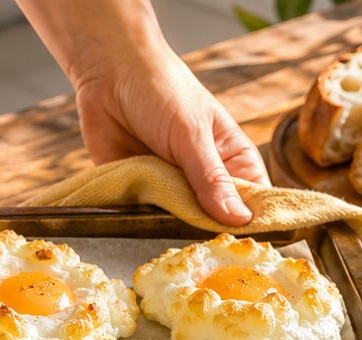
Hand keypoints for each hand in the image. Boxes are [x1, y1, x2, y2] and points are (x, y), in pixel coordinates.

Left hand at [73, 51, 268, 226]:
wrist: (109, 72)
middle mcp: (203, 178)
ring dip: (170, 225)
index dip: (253, 222)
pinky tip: (138, 222)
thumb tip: (239, 219)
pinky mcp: (138, 192)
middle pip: (214, 219)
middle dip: (206, 230)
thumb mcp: (192, 134)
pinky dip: (140, 220)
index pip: (253, 199)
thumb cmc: (162, 90)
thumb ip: (211, 179)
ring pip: (177, 222)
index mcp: (231, 159)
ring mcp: (171, 187)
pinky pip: (142, 217)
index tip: (247, 244)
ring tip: (169, 228)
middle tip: (202, 245)